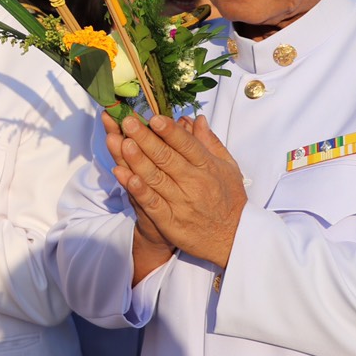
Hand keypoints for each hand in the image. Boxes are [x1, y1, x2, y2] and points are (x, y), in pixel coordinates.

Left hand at [110, 112, 246, 266]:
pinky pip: (151, 204)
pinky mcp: (170, 222)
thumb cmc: (229, 199)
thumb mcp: (228, 167)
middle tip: (129, 122)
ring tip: (123, 143)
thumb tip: (198, 119)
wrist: (233, 238)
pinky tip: (125, 176)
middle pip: (166, 158)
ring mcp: (181, 203)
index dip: (170, 131)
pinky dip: (138, 190)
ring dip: (137, 160)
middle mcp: (194, 183)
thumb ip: (210, 142)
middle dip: (146, 139)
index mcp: (207, 167)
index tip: (154, 117)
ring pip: (155, 178)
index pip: (187, 145)